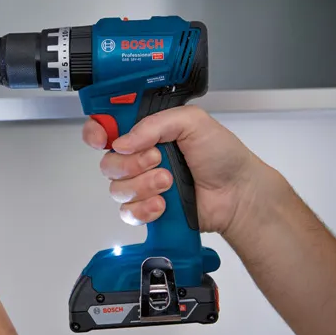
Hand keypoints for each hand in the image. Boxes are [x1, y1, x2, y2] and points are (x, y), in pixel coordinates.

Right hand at [83, 105, 272, 235]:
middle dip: (131, 163)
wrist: (238, 194)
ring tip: (169, 183)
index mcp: (147, 131)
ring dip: (143, 186)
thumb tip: (123, 141)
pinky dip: (144, 209)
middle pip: (108, 161)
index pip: (107, 127)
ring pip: (117, 189)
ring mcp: (142, 184)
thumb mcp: (192, 122)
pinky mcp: (147, 209)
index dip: (97, 132)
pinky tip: (163, 205)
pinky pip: (128, 212)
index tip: (103, 138)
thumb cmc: (222, 155)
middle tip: (158, 159)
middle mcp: (140, 157)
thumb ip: (155, 123)